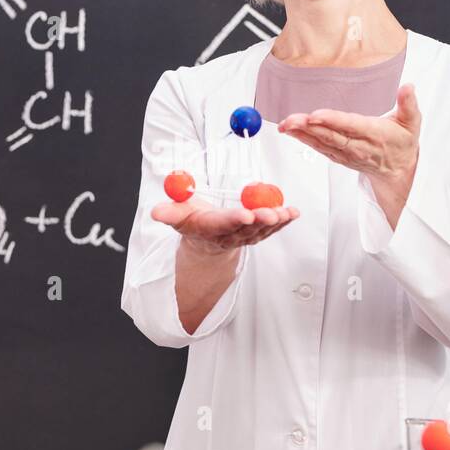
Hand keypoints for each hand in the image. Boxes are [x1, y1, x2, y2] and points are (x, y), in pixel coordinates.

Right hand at [150, 198, 299, 253]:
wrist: (205, 238)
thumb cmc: (192, 221)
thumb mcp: (176, 216)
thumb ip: (168, 213)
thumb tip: (156, 212)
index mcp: (209, 229)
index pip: (222, 224)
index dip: (233, 219)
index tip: (245, 214)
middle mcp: (229, 235)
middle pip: (246, 228)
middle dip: (260, 221)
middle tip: (272, 213)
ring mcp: (245, 236)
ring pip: (262, 229)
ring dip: (276, 221)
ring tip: (287, 212)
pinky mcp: (257, 232)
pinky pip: (271, 228)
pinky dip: (283, 220)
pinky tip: (294, 212)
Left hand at [277, 82, 421, 182]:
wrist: (399, 170)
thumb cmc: (403, 142)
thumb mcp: (412, 122)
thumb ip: (408, 104)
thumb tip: (408, 87)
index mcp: (374, 134)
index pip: (350, 126)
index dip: (332, 120)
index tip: (316, 115)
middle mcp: (358, 146)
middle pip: (330, 135)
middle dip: (308, 127)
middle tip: (290, 119)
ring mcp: (347, 154)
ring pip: (322, 143)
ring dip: (302, 134)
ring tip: (285, 125)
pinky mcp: (339, 157)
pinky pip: (320, 148)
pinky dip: (305, 140)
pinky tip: (292, 132)